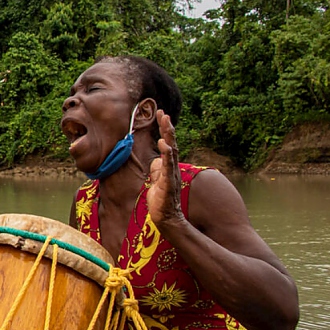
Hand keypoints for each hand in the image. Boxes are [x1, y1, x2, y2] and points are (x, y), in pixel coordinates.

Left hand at [146, 109, 184, 225]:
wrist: (165, 216)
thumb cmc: (161, 198)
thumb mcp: (156, 179)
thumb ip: (157, 167)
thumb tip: (156, 159)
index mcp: (168, 165)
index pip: (168, 143)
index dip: (165, 129)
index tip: (162, 114)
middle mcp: (173, 167)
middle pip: (172, 143)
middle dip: (167, 128)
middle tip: (164, 113)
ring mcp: (172, 174)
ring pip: (172, 152)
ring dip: (169, 136)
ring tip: (166, 123)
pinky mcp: (169, 183)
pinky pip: (168, 167)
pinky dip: (167, 155)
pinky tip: (164, 145)